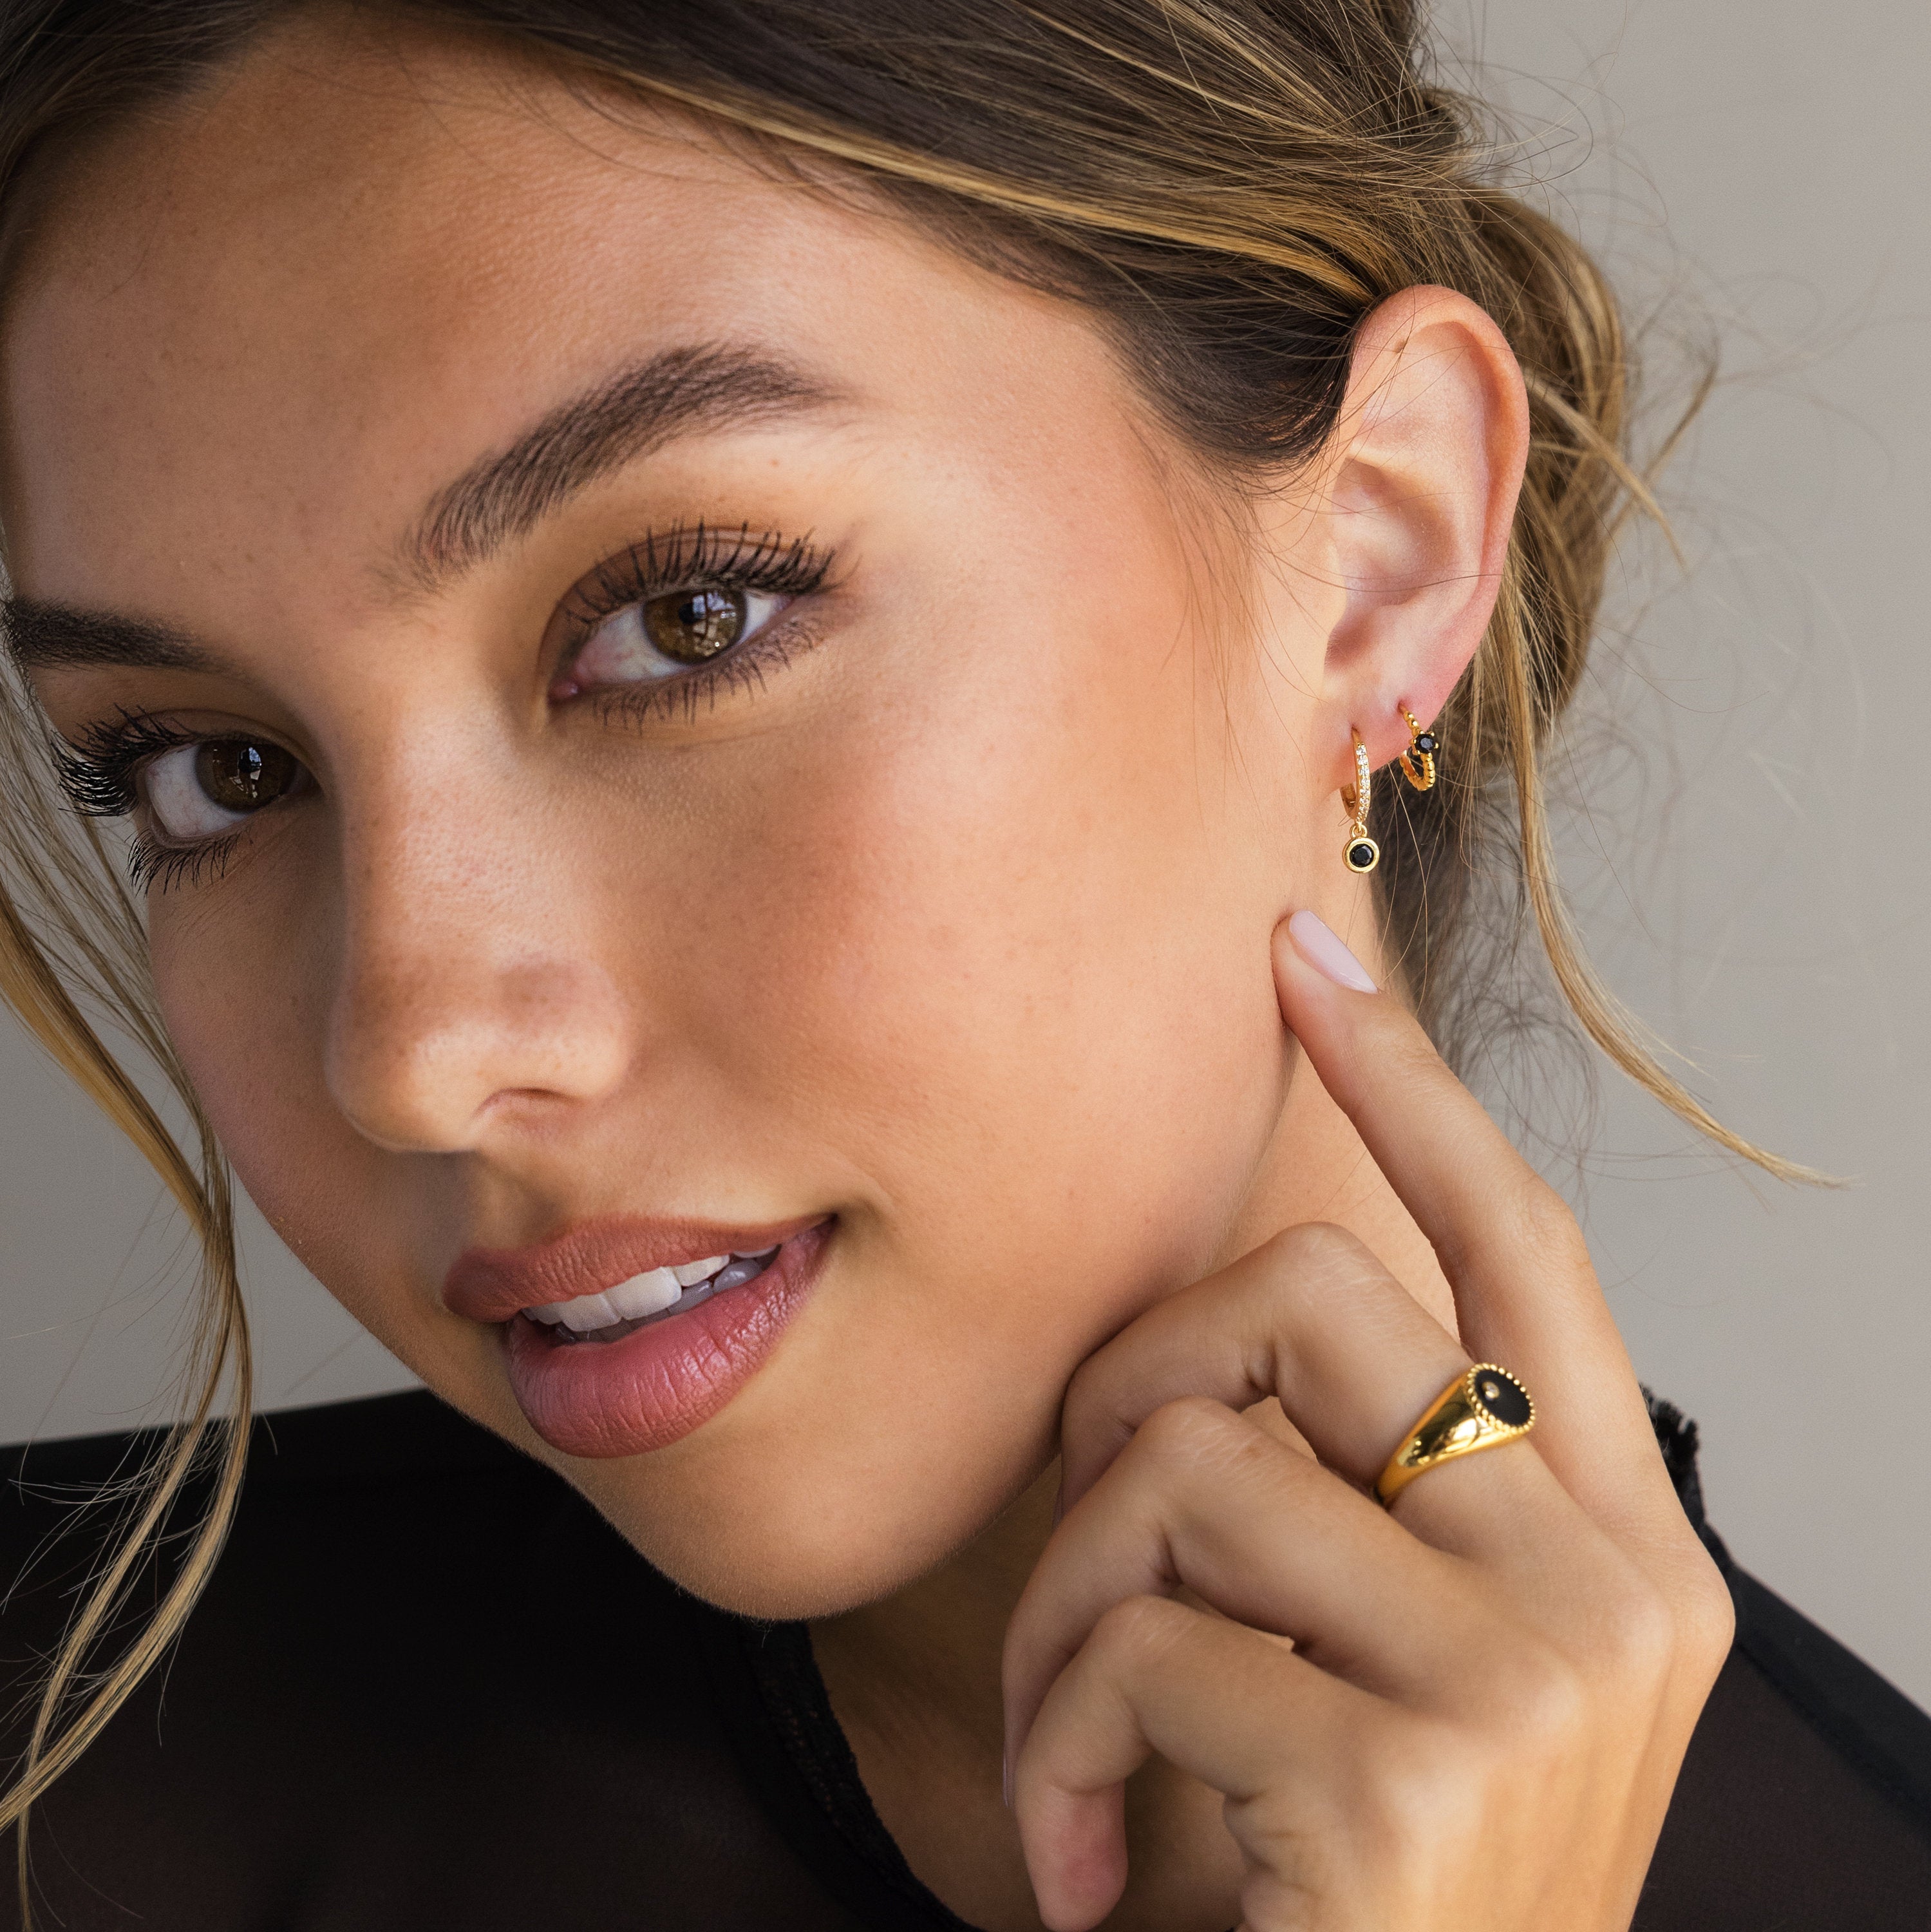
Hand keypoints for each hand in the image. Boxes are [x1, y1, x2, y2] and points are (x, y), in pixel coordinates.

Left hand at [1001, 911, 1734, 1930]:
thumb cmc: (1369, 1883)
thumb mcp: (1412, 1669)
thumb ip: (1371, 1497)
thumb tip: (1224, 1331)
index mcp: (1625, 1541)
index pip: (1523, 1240)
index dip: (1409, 1081)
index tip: (1300, 956)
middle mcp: (1610, 1589)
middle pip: (1308, 1295)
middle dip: (1136, 1380)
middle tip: (1096, 1513)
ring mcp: (1527, 1682)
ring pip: (1184, 1458)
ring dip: (1071, 1603)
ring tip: (1079, 1738)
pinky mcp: (1405, 1782)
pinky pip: (1138, 1641)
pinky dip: (1059, 1742)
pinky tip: (1082, 1861)